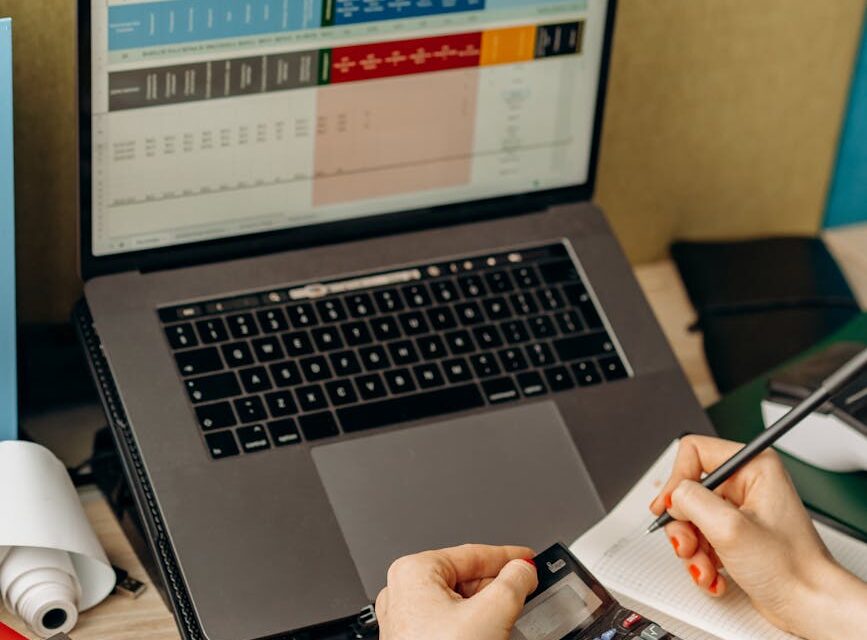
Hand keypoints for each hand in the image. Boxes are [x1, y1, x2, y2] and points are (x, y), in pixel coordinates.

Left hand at [375, 544, 537, 639]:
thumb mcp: (493, 613)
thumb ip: (514, 583)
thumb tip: (523, 570)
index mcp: (414, 572)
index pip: (472, 554)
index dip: (508, 556)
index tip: (529, 560)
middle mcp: (402, 592)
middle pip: (464, 578)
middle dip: (497, 585)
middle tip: (526, 588)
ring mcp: (405, 620)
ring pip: (457, 602)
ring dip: (487, 607)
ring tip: (511, 615)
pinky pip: (448, 623)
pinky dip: (472, 625)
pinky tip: (491, 633)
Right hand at [650, 435, 866, 639]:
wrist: (811, 606)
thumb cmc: (791, 568)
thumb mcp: (730, 528)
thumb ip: (691, 501)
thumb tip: (672, 497)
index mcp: (754, 466)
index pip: (694, 452)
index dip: (677, 480)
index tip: (672, 507)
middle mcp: (747, 483)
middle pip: (688, 489)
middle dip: (684, 524)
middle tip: (688, 545)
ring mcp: (741, 510)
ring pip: (691, 517)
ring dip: (692, 548)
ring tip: (705, 567)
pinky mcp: (735, 534)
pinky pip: (700, 538)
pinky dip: (702, 560)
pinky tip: (714, 574)